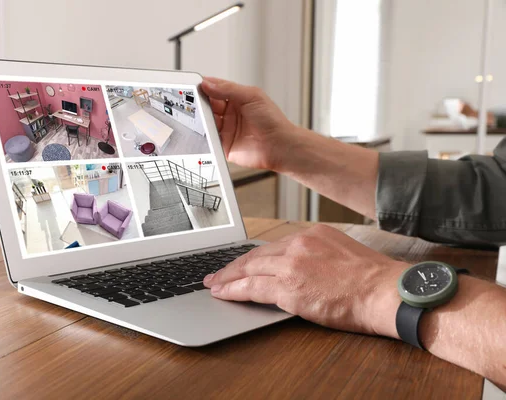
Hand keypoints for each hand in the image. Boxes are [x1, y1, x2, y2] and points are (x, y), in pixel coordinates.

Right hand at [200, 77, 305, 171]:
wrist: (279, 146)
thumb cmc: (273, 121)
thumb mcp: (252, 96)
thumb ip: (228, 89)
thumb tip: (208, 84)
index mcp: (237, 99)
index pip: (216, 89)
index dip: (205, 86)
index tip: (194, 84)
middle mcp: (231, 114)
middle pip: (208, 105)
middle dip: (199, 102)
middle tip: (192, 100)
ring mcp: (227, 129)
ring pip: (206, 122)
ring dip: (200, 119)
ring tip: (199, 116)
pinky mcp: (224, 145)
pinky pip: (209, 139)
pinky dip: (204, 136)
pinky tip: (203, 131)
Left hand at [203, 224, 406, 337]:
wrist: (385, 292)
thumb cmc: (372, 279)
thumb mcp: (342, 253)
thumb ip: (317, 255)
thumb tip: (301, 267)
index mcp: (312, 235)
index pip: (273, 246)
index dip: (253, 257)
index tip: (242, 262)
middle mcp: (299, 245)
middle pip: (256, 256)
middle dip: (233, 266)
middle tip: (216, 273)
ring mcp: (292, 265)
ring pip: (250, 270)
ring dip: (228, 278)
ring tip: (214, 285)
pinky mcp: (289, 288)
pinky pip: (252, 289)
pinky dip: (234, 291)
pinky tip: (224, 294)